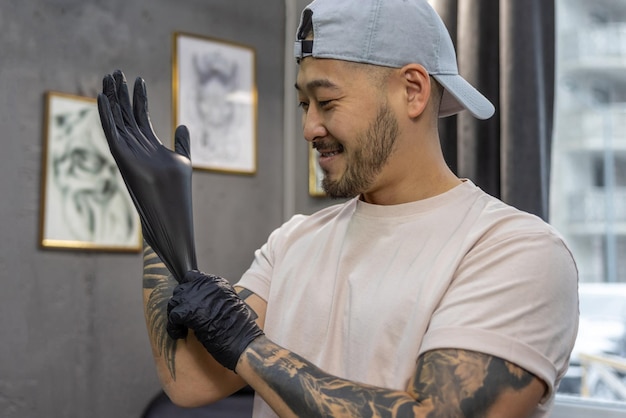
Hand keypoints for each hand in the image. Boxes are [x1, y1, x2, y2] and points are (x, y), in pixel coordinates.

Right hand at [97, 70, 196, 282]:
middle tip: (116, 71)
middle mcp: (136, 147)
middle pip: (125, 114)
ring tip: (110, 76)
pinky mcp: (123, 159)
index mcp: (149, 147)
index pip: (140, 116)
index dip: (139, 98)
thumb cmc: (178, 196)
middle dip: (121, 93)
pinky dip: (106, 115)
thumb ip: (181, 144)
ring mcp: (128, 152)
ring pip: (117, 120)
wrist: (172, 219)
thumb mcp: (183, 163)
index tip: (138, 78)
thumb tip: (182, 124)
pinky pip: (111, 133)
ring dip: (112, 98)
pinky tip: (102, 96)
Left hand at [167, 270, 263, 370]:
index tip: (187, 303)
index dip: (187, 291)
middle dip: (180, 304)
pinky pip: (172, 316)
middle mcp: (207, 285)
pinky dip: (173, 327)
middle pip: (181, 289)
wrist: (243, 341)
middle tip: (182, 319)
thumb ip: (212, 298)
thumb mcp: (229, 304)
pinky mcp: (189, 311)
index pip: (192, 277)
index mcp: (218, 283)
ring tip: (181, 328)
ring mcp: (197, 296)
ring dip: (175, 316)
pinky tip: (179, 334)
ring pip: (174, 302)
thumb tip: (194, 302)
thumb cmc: (239, 329)